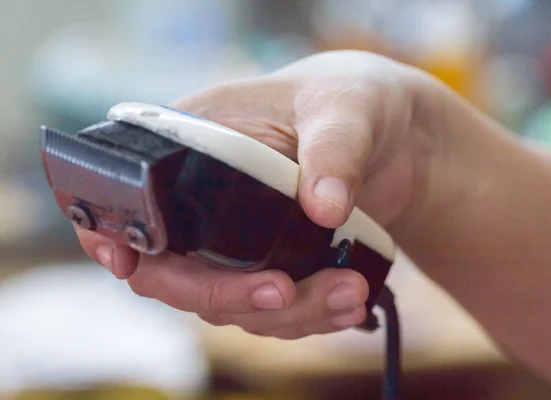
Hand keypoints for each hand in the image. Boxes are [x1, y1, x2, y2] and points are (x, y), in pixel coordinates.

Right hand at [76, 50, 438, 338]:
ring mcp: (235, 239)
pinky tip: (351, 303)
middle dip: (230, 294)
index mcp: (195, 146)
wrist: (394, 138)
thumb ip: (335, 148)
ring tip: (350, 294)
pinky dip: (308, 317)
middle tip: (286, 293)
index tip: (126, 264)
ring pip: (230, 303)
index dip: (116, 237)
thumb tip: (324, 208)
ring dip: (287, 314)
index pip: (134, 200)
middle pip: (179, 272)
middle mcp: (204, 199)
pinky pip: (271, 310)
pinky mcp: (271, 264)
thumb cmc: (353, 101)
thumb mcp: (347, 108)